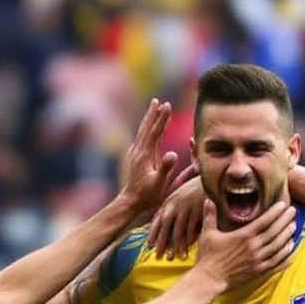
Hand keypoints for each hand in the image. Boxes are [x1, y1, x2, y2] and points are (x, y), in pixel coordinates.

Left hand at [119, 98, 179, 212]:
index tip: (167, 105)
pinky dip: (147, 129)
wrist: (131, 203)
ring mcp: (136, 154)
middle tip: (158, 101)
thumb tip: (173, 154)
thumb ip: (165, 169)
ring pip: (143, 132)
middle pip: (147, 128)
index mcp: (145, 155)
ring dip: (149, 119)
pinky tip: (148, 129)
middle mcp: (138, 151)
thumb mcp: (159, 184)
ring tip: (154, 108)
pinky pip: (143, 138)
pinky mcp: (136, 158)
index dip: (162, 119)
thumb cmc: (147, 196)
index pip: (155, 132)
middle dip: (153, 114)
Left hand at [147, 174, 204, 258]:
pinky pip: (192, 226)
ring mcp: (186, 208)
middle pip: (166, 227)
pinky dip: (190, 236)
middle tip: (159, 256)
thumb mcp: (179, 196)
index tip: (149, 244)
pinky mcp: (197, 209)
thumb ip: (172, 208)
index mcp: (168, 202)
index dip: (153, 233)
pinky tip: (189, 246)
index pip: (158, 219)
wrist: (208, 179)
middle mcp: (174, 206)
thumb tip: (164, 221)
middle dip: (162, 242)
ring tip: (175, 256)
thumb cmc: (193, 189)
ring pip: (178, 229)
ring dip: (176, 244)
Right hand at [194, 199, 295, 288]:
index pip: (264, 221)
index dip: (275, 212)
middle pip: (275, 232)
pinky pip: (276, 263)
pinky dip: (286, 256)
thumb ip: (210, 215)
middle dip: (285, 220)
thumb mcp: (207, 233)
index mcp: (243, 236)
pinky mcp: (259, 271)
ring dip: (288, 236)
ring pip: (278, 246)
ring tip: (294, 227)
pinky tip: (292, 250)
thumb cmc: (208, 256)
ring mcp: (258, 260)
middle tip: (293, 212)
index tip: (283, 204)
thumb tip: (208, 199)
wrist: (210, 279)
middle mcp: (254, 247)